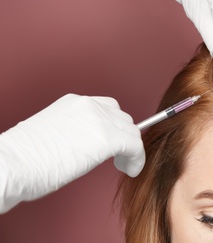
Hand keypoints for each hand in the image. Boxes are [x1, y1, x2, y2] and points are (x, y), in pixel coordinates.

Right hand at [0, 94, 144, 212]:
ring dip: (131, 149)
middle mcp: (89, 105)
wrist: (11, 164)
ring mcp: (99, 119)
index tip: (113, 144)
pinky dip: (138, 159)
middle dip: (124, 136)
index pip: (107, 108)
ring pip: (131, 130)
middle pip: (122, 118)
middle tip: (119, 157)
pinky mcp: (108, 137)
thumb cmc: (24, 159)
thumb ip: (76, 132)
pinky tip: (130, 170)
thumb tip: (88, 144)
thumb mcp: (54, 134)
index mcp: (74, 103)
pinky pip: (136, 146)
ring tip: (123, 165)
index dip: (114, 126)